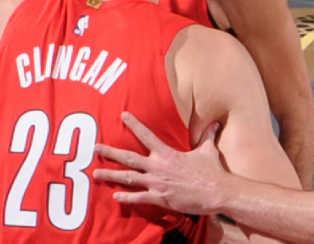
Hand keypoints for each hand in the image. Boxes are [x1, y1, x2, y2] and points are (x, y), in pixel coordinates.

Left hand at [94, 112, 229, 215]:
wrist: (217, 192)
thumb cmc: (212, 171)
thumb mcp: (208, 150)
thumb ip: (207, 136)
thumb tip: (216, 124)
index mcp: (167, 154)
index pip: (146, 135)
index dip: (134, 124)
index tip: (122, 115)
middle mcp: (158, 167)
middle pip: (128, 157)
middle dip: (110, 152)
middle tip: (95, 148)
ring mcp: (157, 183)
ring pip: (128, 178)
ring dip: (111, 175)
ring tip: (96, 174)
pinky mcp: (160, 198)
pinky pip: (139, 197)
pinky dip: (127, 197)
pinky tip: (115, 197)